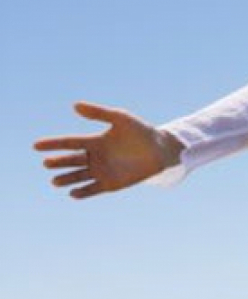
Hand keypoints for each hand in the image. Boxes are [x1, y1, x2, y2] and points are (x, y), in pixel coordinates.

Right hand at [34, 101, 183, 199]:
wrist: (160, 149)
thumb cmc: (140, 131)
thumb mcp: (120, 118)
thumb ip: (98, 113)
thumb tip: (75, 105)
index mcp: (94, 141)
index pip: (69, 143)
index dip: (53, 144)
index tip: (36, 145)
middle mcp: (95, 157)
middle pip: (71, 161)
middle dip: (58, 162)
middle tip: (48, 163)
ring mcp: (102, 171)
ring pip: (78, 176)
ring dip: (66, 179)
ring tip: (55, 181)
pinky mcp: (111, 184)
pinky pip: (93, 189)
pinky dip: (83, 192)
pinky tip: (74, 193)